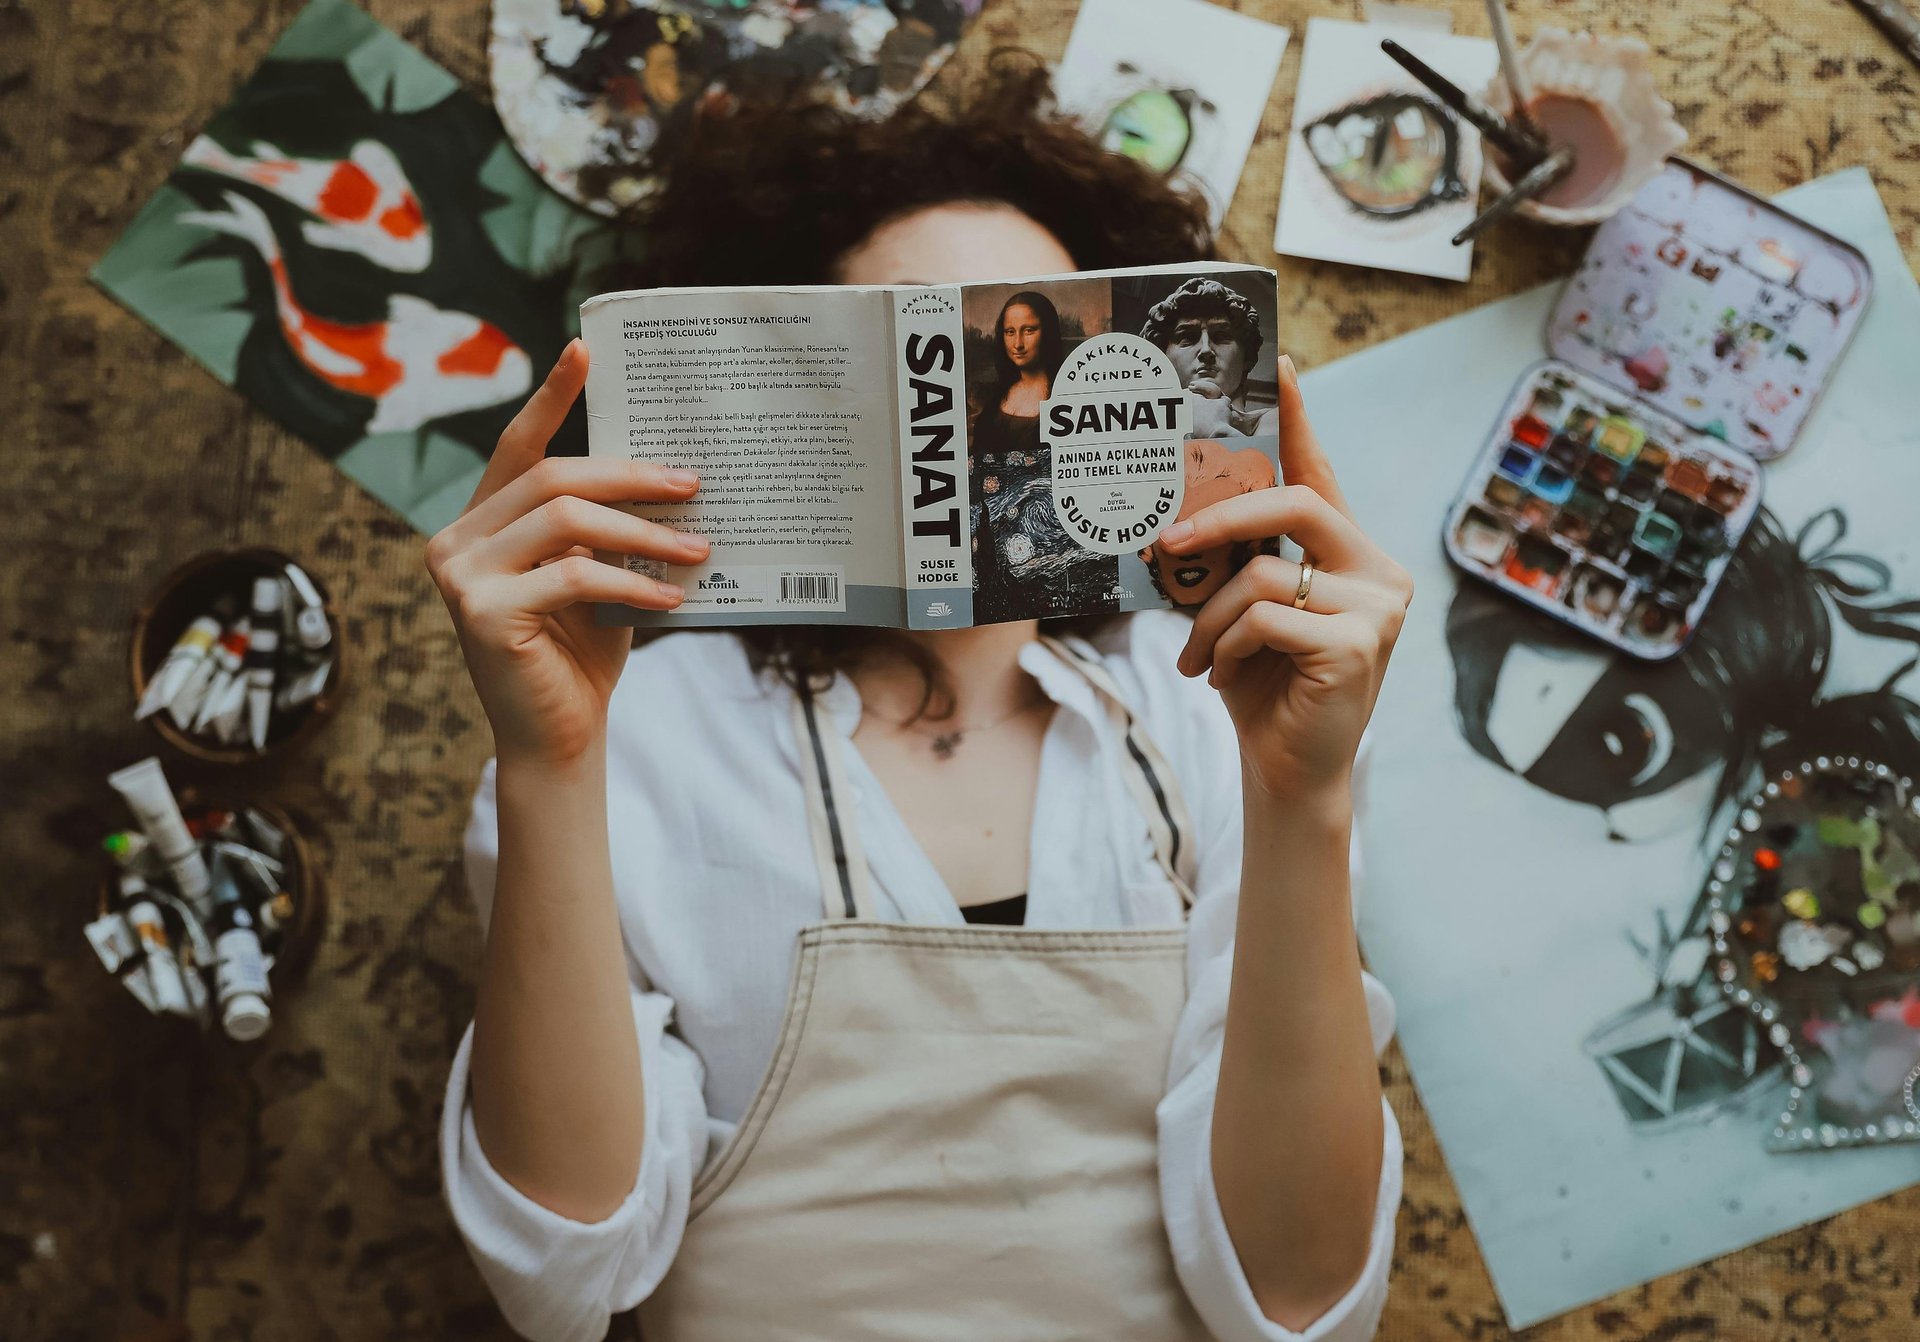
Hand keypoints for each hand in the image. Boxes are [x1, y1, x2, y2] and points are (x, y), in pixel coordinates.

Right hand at [424, 340, 709, 766]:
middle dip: (630, 475)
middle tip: (692, 483)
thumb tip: (670, 478)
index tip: (585, 350)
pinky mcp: (481, 612)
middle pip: (553, 478)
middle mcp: (457, 541)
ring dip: (641, 530)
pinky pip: (573, 574)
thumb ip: (606, 530)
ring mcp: (460, 575)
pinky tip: (671, 598)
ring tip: (696, 548)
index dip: (551, 396)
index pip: (518, 448)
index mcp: (482, 524)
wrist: (559, 741)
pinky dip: (630, 583)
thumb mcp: (596, 580)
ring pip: (564, 519)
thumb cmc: (580, 658)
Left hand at [1163, 356, 1412, 807]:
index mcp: (1350, 554)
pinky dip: (1228, 646)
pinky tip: (1225, 677)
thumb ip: (1237, 563)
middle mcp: (1377, 570)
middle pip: (1293, 504)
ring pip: (1262, 574)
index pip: (1320, 473)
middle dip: (1221, 516)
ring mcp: (1377, 607)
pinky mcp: (1360, 644)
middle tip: (1168, 542)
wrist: (1288, 772)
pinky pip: (1265, 617)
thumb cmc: (1264, 689)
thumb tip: (1182, 518)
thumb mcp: (1246, 614)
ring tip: (1199, 658)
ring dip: (1210, 619)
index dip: (1298, 419)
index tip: (1280, 364)